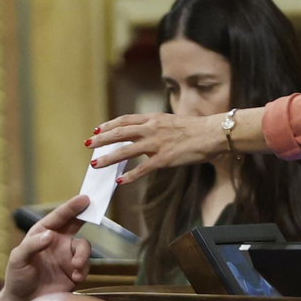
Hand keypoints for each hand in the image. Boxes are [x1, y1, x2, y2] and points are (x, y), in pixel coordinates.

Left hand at [0, 197, 92, 300]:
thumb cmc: (17, 277)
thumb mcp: (18, 259)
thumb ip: (32, 245)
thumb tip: (50, 235)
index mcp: (42, 234)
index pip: (59, 217)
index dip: (72, 207)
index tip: (85, 199)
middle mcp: (57, 242)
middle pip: (76, 224)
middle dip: (86, 216)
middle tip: (95, 212)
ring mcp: (66, 257)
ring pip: (84, 247)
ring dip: (83, 255)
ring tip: (76, 267)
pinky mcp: (74, 273)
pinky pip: (85, 266)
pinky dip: (83, 270)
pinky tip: (75, 278)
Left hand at [90, 110, 264, 184]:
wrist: (212, 133)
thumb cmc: (194, 129)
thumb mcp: (170, 122)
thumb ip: (154, 129)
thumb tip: (141, 138)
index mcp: (153, 118)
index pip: (124, 120)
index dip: (108, 125)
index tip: (97, 131)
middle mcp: (152, 128)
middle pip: (119, 133)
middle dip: (101, 140)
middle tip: (88, 146)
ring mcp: (157, 144)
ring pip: (126, 151)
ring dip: (109, 158)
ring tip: (96, 165)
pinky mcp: (165, 159)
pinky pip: (143, 169)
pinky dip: (130, 176)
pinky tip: (120, 182)